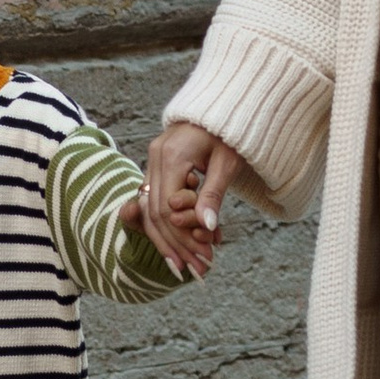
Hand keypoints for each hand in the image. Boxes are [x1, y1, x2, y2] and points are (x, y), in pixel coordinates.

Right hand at [145, 122, 246, 275]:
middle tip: (195, 271)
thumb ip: (213, 194)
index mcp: (172, 156)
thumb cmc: (230, 132)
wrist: (221, 107)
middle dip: (175, 245)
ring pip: (149, 210)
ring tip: (187, 266)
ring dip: (168, 240)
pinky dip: (166, 224)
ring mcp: (152, 160)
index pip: (169, 208)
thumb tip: (207, 227)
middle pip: (155, 213)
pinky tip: (180, 244)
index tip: (205, 258)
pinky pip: (154, 200)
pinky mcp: (156, 165)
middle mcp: (155, 158)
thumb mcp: (227, 163)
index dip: (185, 237)